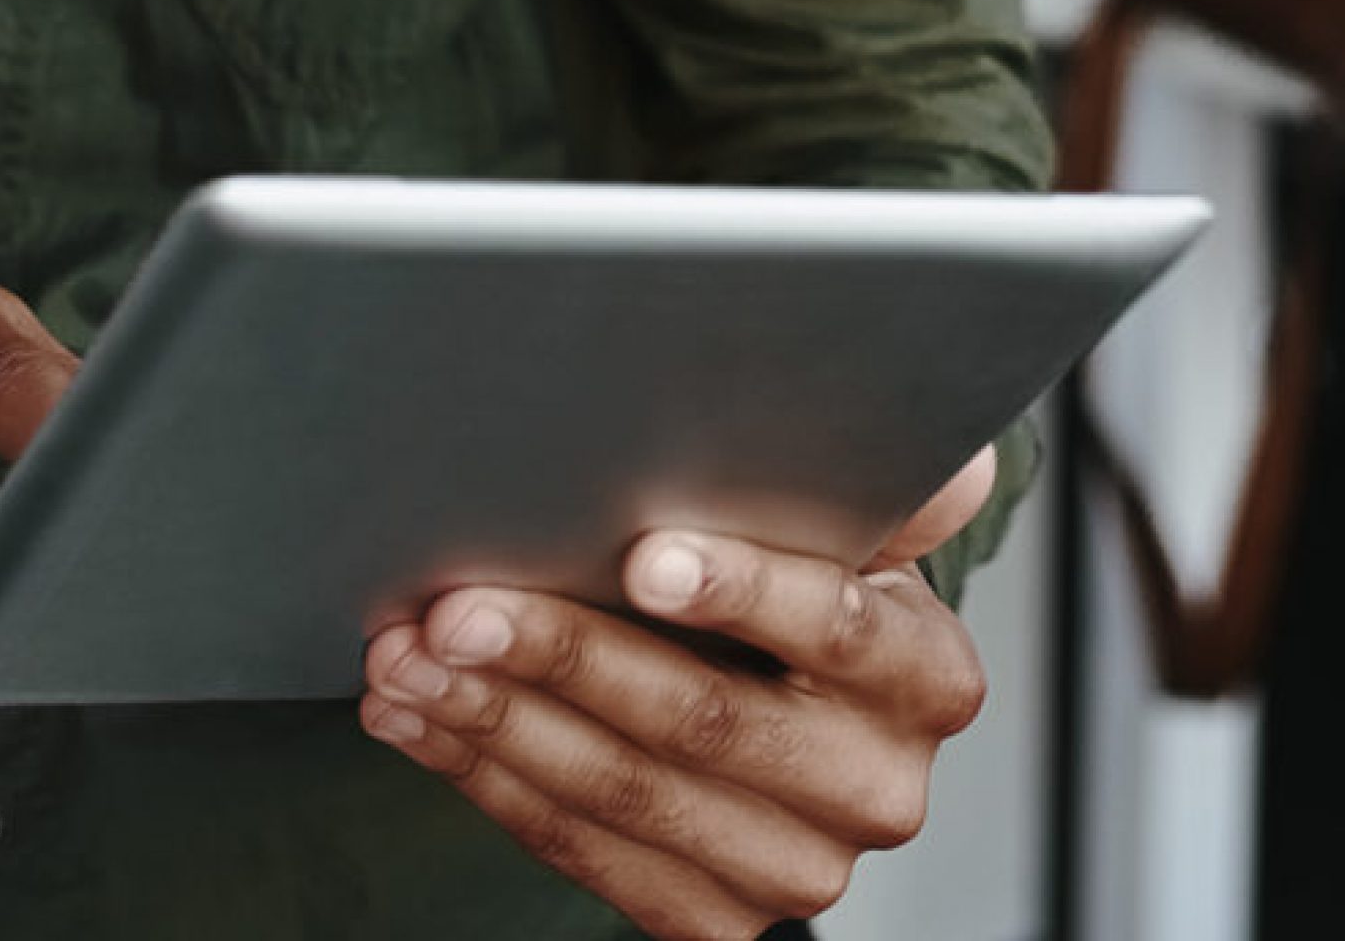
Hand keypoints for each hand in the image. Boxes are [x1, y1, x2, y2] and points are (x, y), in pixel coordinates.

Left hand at [359, 450, 997, 937]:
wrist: (792, 716)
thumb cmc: (803, 588)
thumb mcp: (853, 528)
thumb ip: (876, 484)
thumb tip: (939, 451)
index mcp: (928, 677)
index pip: (838, 625)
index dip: (740, 587)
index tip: (642, 554)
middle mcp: (877, 789)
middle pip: (706, 719)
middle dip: (566, 655)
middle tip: (457, 608)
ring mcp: (796, 871)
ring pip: (625, 795)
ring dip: (496, 722)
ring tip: (406, 659)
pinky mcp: (714, 921)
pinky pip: (581, 853)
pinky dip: (486, 779)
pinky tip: (423, 721)